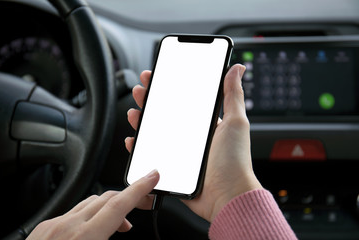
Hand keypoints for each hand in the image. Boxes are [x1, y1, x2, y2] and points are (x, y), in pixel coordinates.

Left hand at [27, 170, 158, 239]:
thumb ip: (110, 238)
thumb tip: (124, 228)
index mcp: (84, 238)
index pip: (118, 204)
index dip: (139, 188)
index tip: (152, 176)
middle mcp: (67, 226)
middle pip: (106, 198)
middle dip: (128, 196)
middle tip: (143, 204)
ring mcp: (53, 225)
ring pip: (90, 202)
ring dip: (109, 208)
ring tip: (119, 224)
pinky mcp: (43, 227)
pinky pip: (73, 212)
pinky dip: (88, 215)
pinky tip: (92, 228)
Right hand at [125, 64, 261, 222]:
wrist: (227, 196)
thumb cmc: (235, 161)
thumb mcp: (235, 122)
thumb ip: (233, 95)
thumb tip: (237, 69)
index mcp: (204, 124)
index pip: (183, 100)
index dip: (169, 87)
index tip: (158, 75)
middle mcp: (191, 136)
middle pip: (165, 114)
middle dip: (151, 100)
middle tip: (141, 90)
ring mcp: (179, 152)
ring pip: (155, 132)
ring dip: (142, 120)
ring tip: (134, 113)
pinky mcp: (171, 167)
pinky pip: (151, 154)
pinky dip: (140, 147)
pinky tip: (134, 139)